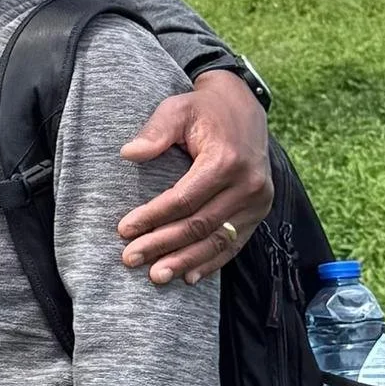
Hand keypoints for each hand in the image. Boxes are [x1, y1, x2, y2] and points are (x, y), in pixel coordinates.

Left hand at [117, 68, 271, 281]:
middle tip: (131, 259)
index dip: (153, 217)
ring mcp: (258, 201)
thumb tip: (129, 153)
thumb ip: (156, 131)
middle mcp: (248, 184)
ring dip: (186, 261)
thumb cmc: (204, 110)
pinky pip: (234, 243)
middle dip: (163, 245)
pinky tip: (189, 277)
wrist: (244, 108)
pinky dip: (211, 262)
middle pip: (199, 224)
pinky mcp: (260, 211)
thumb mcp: (177, 108)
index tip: (124, 230)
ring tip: (156, 276)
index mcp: (226, 160)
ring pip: (218, 240)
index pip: (184, 199)